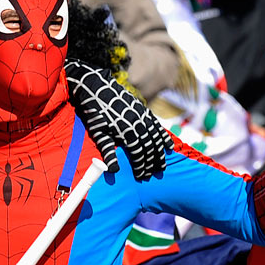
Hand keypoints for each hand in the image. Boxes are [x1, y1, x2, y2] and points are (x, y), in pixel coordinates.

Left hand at [65, 58, 172, 179]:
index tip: (141, 177)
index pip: (138, 155)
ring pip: (156, 139)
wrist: (98, 87)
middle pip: (150, 149)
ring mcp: (143, 117)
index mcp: (127, 132)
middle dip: (152, 164)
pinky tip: (169, 147)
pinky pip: (158, 127)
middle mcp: (139, 125)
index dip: (141, 167)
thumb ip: (108, 151)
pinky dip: (164, 138)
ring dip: (160, 154)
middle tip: (153, 175)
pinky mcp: (144, 111)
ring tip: (162, 166)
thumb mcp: (98, 133)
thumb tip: (114, 170)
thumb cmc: (96, 112)